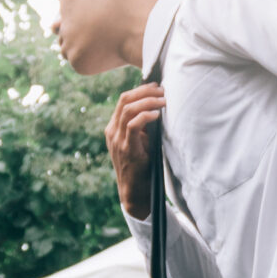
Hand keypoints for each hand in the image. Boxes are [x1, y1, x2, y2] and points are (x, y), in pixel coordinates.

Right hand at [107, 82, 164, 215]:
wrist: (135, 191)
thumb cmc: (142, 165)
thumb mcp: (141, 141)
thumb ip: (144, 126)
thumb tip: (158, 107)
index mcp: (114, 127)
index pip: (124, 100)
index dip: (140, 90)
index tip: (156, 86)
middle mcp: (112, 131)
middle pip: (125, 100)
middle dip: (145, 91)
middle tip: (162, 90)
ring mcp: (117, 140)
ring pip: (128, 110)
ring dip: (148, 102)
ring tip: (164, 100)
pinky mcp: (126, 149)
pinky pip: (133, 126)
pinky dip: (145, 116)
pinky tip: (157, 115)